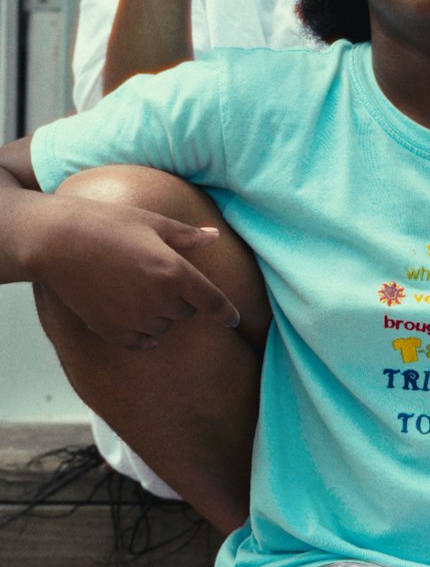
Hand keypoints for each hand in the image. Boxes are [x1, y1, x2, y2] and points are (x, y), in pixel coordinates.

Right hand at [26, 195, 240, 351]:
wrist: (57, 242)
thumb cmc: (107, 224)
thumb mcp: (152, 223)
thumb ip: (186, 235)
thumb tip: (213, 237)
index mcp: (173, 272)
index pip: (212, 300)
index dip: (227, 311)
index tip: (235, 319)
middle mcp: (158, 300)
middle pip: (187, 312)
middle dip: (182, 299)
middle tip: (159, 276)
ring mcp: (134, 318)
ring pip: (164, 327)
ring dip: (162, 315)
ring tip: (140, 289)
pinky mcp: (111, 329)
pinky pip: (140, 343)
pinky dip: (145, 336)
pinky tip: (140, 324)